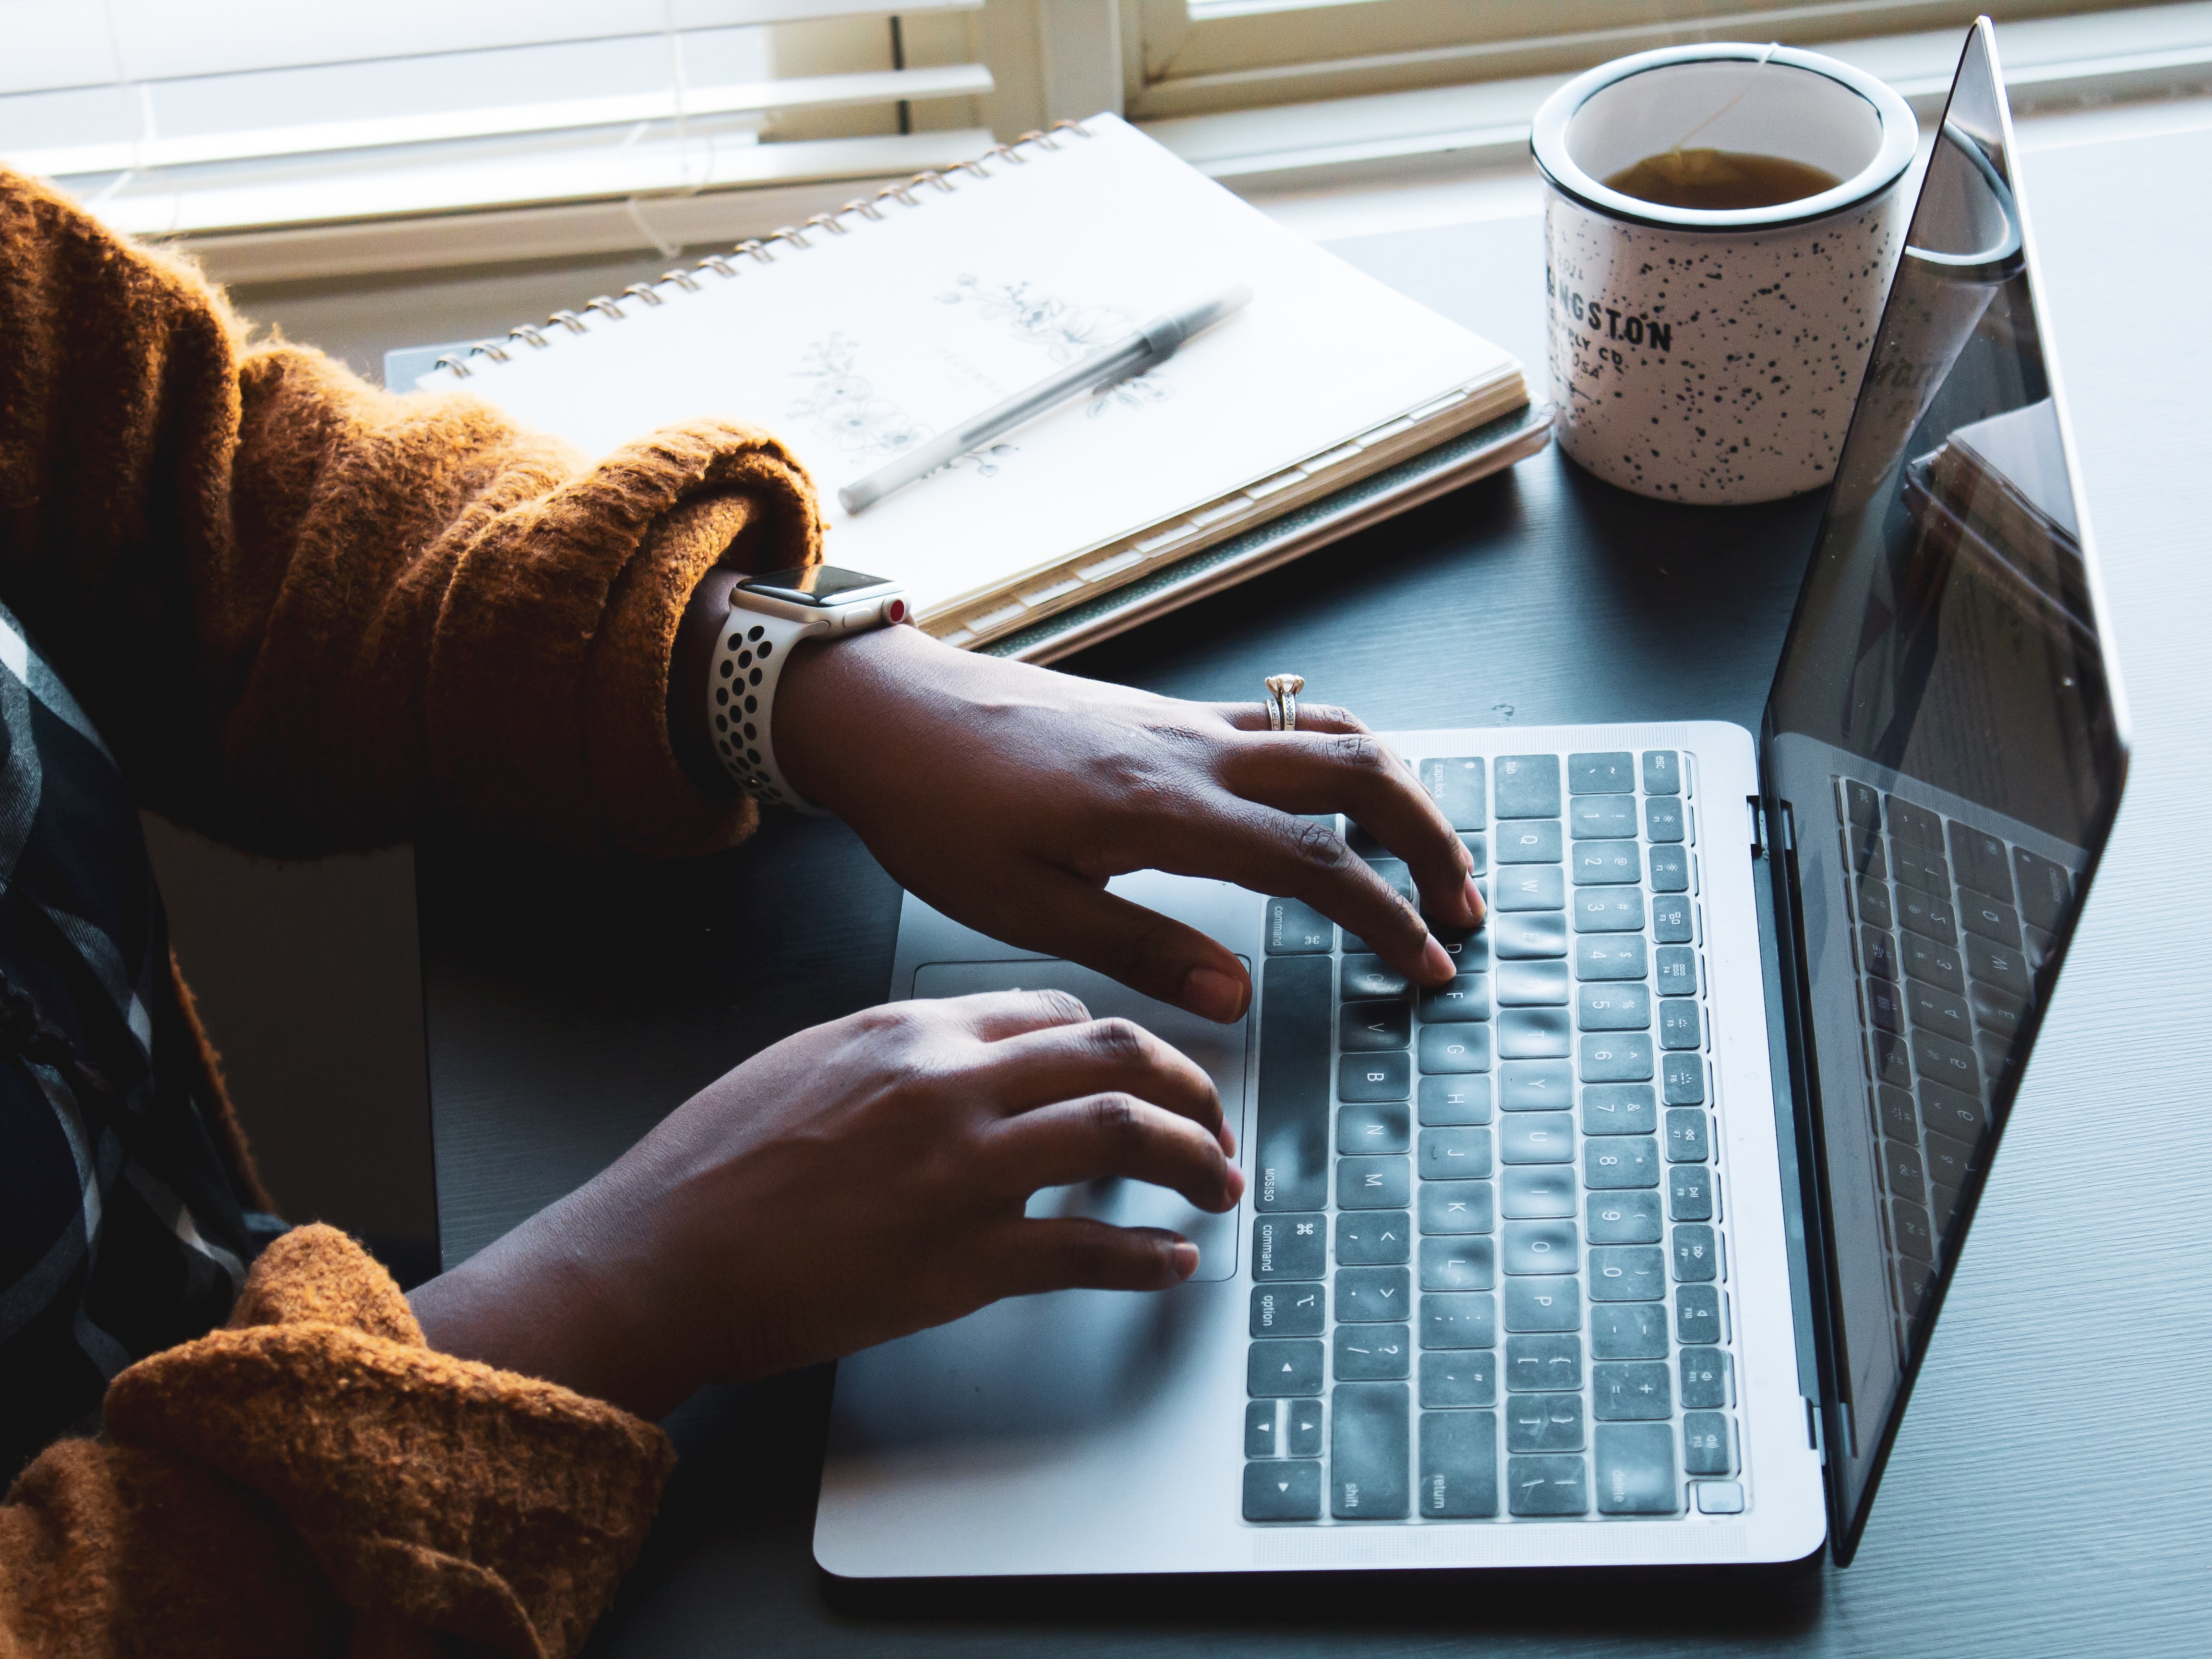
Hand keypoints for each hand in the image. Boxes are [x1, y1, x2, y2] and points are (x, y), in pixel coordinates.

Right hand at [409, 990, 1240, 1417]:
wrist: (657, 1256)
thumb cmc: (714, 1166)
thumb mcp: (807, 1061)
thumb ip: (901, 1050)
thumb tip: (974, 1056)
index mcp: (910, 1030)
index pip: (1058, 1012)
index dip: (1119, 1043)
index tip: (1143, 1073)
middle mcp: (948, 1085)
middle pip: (1116, 1056)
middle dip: (1190, 1087)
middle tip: (1215, 1122)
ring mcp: (960, 1173)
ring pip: (1124, 1135)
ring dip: (1194, 1160)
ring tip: (1218, 1185)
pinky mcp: (960, 1264)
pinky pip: (1088, 1251)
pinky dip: (1146, 1259)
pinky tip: (1170, 1263)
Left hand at [775, 624, 1481, 1022]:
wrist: (887, 713)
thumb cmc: (937, 811)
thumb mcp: (1024, 909)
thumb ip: (1142, 951)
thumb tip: (1239, 997)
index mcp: (1162, 808)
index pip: (1315, 861)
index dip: (1385, 916)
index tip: (1427, 966)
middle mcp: (1191, 750)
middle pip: (1358, 772)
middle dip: (1430, 838)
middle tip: (1461, 908)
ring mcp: (1183, 721)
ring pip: (1330, 733)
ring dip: (1397, 790)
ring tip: (1425, 855)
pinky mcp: (1165, 712)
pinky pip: (1283, 721)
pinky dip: (1340, 759)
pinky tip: (1338, 804)